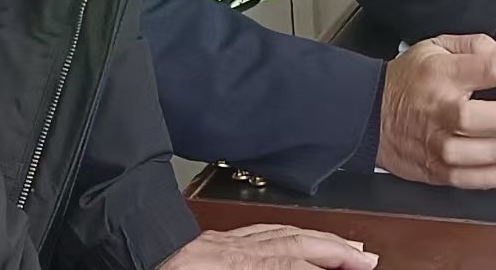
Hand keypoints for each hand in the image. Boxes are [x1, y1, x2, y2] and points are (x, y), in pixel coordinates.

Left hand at [160, 224, 377, 269]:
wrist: (128, 253)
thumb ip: (266, 259)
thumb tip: (299, 261)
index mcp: (228, 266)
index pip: (288, 263)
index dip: (323, 264)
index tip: (355, 268)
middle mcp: (230, 251)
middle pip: (292, 244)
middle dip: (335, 251)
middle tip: (368, 259)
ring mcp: (223, 243)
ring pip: (281, 233)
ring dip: (319, 240)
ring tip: (348, 248)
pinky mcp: (215, 241)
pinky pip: (261, 230)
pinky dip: (291, 232)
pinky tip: (301, 235)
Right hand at [377, 33, 495, 188]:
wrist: (370, 112)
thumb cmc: (409, 78)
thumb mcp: (438, 46)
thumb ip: (478, 46)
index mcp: (442, 73)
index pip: (491, 70)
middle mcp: (439, 109)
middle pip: (481, 117)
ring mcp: (435, 142)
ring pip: (473, 153)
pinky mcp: (434, 168)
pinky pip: (466, 179)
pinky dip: (490, 177)